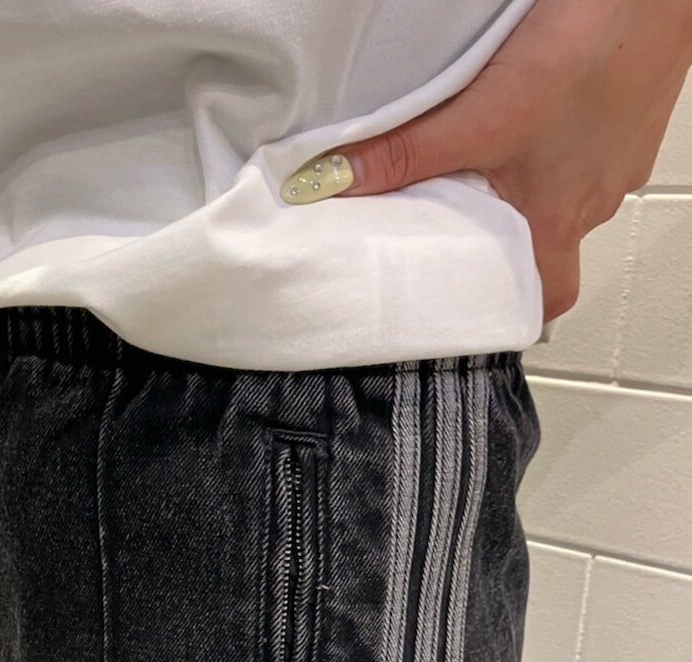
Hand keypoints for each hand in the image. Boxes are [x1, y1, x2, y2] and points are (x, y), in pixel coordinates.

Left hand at [289, 0, 691, 323]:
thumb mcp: (479, 114)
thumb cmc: (588, 51)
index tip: (468, 307)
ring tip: (481, 165)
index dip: (510, 311)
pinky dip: (554, 143)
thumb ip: (405, 153)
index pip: (543, 300)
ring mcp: (616, 162)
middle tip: (456, 228)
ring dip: (524, 189)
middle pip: (545, 247)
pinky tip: (532, 113)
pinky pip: (584, 150)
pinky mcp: (628, 118)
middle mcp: (592, 202)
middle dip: (502, 243)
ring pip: (563, 196)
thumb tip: (331, 185)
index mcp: (557, 221)